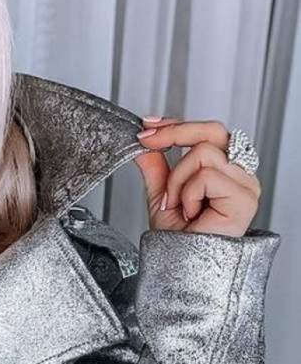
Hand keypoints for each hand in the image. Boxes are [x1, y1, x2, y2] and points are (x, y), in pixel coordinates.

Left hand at [133, 116, 260, 236]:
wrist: (181, 265)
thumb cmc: (178, 237)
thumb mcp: (160, 191)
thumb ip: (155, 164)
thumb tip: (143, 139)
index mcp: (224, 169)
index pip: (206, 132)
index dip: (176, 124)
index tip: (147, 125)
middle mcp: (239, 174)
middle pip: (212, 130)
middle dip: (174, 132)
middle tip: (146, 141)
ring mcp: (245, 185)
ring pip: (203, 152)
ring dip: (177, 179)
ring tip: (176, 203)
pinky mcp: (245, 198)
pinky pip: (207, 176)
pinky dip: (188, 192)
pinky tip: (190, 212)